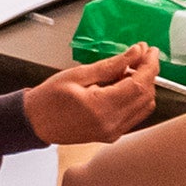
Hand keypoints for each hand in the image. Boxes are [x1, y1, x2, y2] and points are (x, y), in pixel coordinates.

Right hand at [26, 44, 165, 146]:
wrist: (36, 123)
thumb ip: (111, 65)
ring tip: (129, 69)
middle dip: (149, 73)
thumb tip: (136, 53)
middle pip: (146, 96)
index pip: (139, 85)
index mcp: (101, 107)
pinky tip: (122, 85)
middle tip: (140, 54)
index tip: (150, 49)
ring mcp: (113, 132)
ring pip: (145, 107)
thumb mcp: (79, 74)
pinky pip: (135, 115)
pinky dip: (136, 98)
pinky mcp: (112, 135)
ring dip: (143, 85)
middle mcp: (112, 124)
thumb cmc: (50, 98)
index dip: (150, 65)